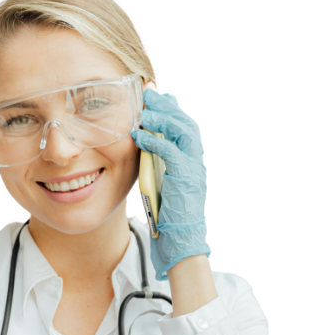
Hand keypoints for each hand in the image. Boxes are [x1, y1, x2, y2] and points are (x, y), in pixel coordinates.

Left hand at [132, 89, 210, 281]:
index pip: (184, 129)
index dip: (172, 111)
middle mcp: (195, 162)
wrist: (181, 240)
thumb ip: (157, 168)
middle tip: (148, 94)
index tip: (156, 99)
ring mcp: (193, 168)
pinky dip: (155, 140)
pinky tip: (139, 134)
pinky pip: (170, 152)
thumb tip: (143, 154)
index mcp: (191, 163)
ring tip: (144, 111)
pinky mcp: (185, 177)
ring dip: (163, 118)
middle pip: (186, 124)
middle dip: (168, 107)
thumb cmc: (169, 218)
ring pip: (183, 132)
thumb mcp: (162, 186)